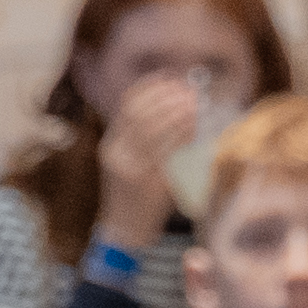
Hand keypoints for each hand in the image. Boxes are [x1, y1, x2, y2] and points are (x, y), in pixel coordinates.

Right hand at [93, 74, 202, 254]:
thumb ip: (142, 137)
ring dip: (177, 113)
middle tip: (188, 90)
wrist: (125, 229)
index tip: (170, 78)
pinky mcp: (148, 183)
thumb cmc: (133, 193)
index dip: (149, 88)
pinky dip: (183, 136)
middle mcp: (117, 154)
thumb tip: (172, 105)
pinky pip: (168, 152)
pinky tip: (195, 127)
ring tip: (194, 103)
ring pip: (153, 131)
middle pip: (140, 115)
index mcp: (111, 144)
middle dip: (165, 98)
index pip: (127, 106)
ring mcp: (131, 169)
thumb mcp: (128, 161)